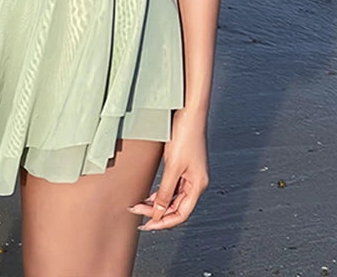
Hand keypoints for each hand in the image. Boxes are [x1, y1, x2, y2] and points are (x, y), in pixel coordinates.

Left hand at [127, 108, 209, 230]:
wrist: (189, 111)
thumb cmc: (185, 135)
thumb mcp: (172, 166)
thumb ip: (165, 191)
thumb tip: (159, 212)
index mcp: (198, 185)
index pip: (181, 214)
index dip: (164, 222)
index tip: (147, 225)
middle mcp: (197, 182)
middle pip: (177, 207)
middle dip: (158, 213)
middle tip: (138, 215)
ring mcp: (191, 173)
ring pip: (174, 197)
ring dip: (158, 203)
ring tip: (140, 205)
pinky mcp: (185, 165)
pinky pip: (173, 186)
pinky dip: (162, 192)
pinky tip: (150, 195)